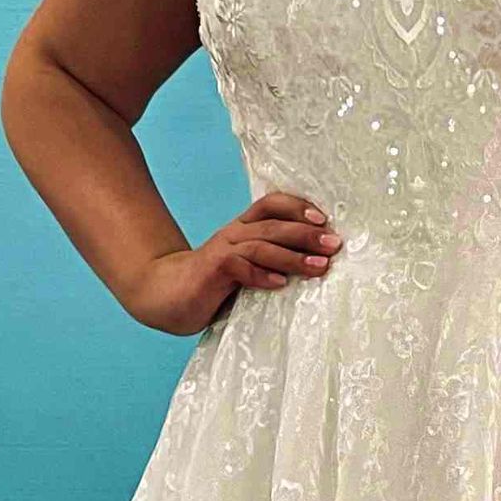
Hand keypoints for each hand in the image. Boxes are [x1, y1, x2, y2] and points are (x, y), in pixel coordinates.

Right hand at [125, 192, 343, 333]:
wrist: (166, 295)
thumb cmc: (213, 286)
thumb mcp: (248, 271)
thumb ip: (274, 265)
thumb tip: (318, 268)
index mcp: (244, 229)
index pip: (272, 204)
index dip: (298, 206)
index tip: (325, 221)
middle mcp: (235, 233)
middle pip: (274, 224)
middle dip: (307, 233)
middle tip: (334, 244)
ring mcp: (223, 249)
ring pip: (262, 244)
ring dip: (293, 255)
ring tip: (319, 267)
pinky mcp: (212, 270)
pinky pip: (240, 267)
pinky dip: (262, 275)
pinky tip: (280, 284)